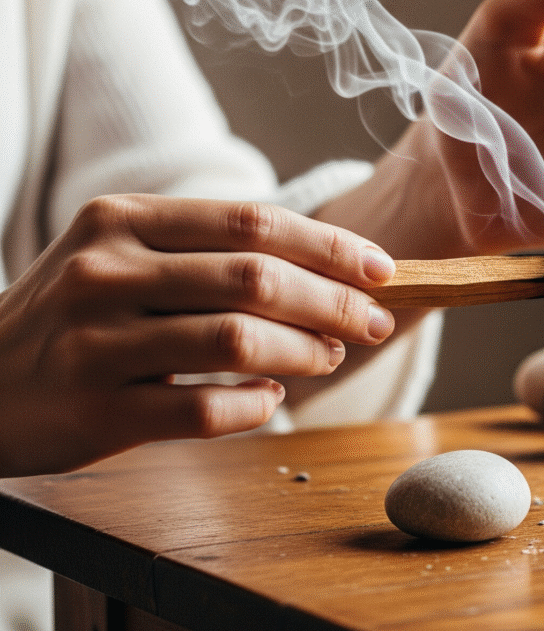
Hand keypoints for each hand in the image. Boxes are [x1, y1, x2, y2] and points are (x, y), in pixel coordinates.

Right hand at [0, 195, 395, 474]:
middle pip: (255, 278)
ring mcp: (96, 342)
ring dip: (305, 350)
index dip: (330, 245)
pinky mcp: (96, 411)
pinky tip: (272, 398)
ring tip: (331, 355)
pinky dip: (257, 404)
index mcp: (122, 219)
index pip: (252, 221)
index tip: (382, 267)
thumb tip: (326, 270)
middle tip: (374, 321)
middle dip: (334, 300)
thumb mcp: (122, 255)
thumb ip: (209, 253)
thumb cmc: (74, 313)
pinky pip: (206, 409)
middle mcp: (104, 270)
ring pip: (238, 340)